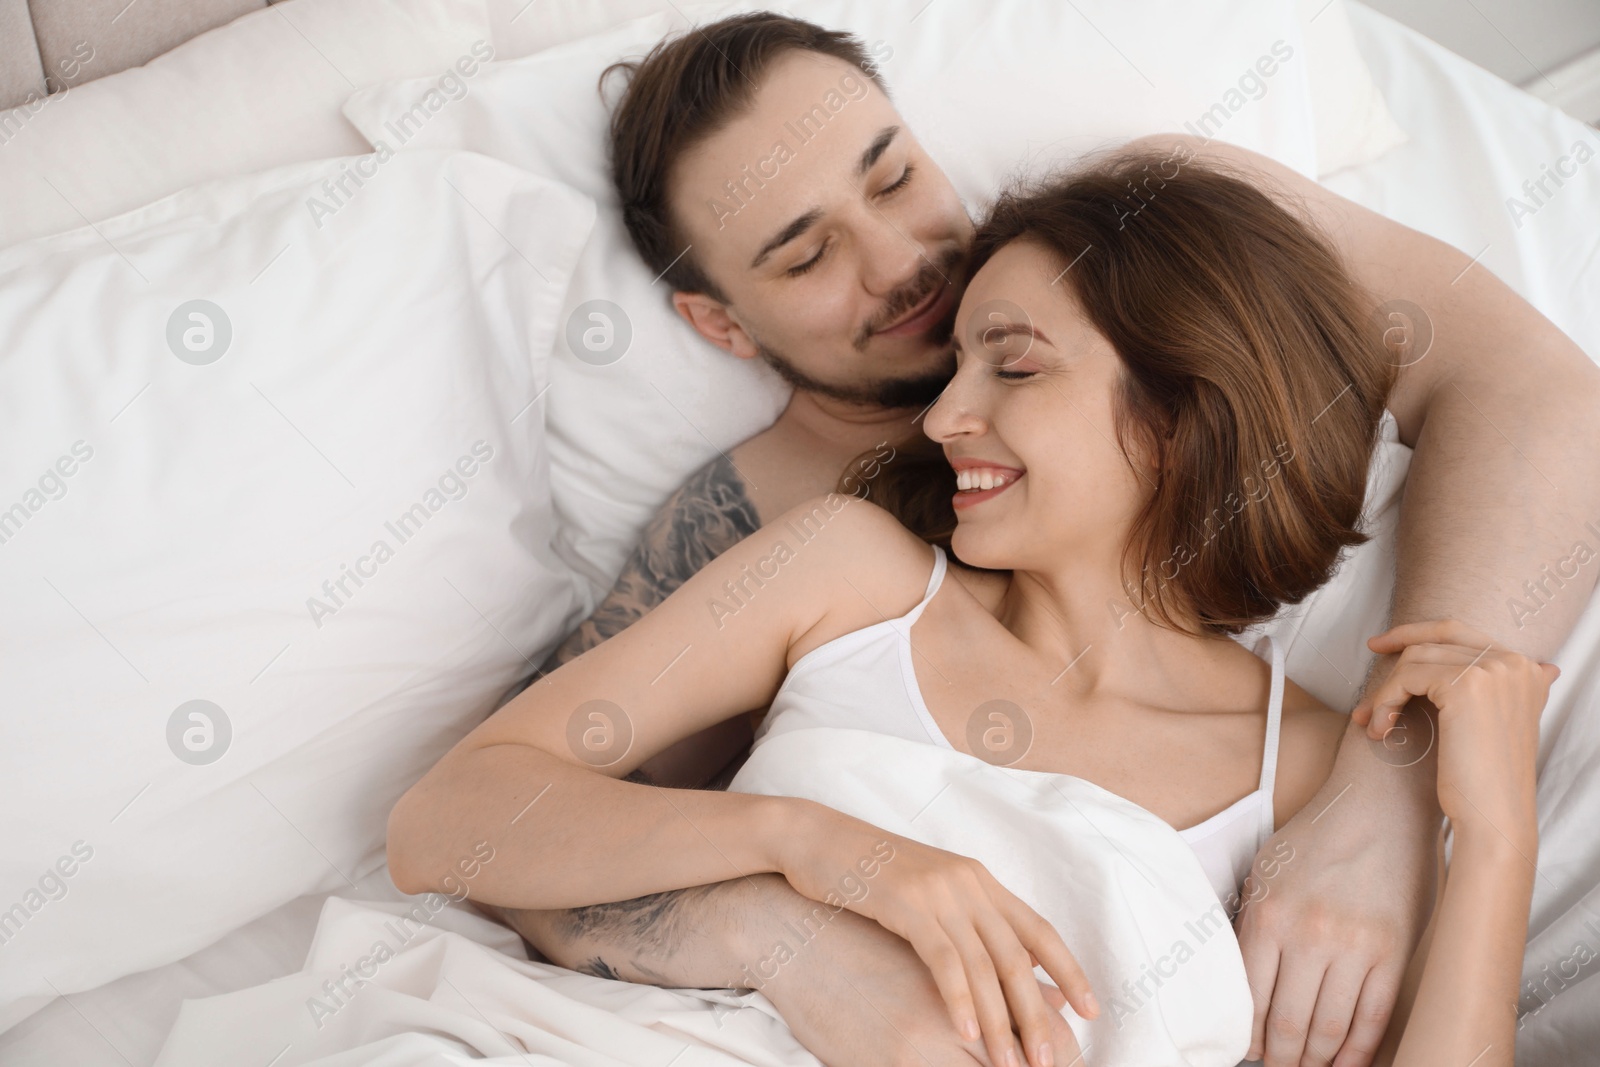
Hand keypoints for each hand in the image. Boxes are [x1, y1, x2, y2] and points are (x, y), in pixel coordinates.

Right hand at [776, 808, 1096, 1066]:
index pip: (1039, 931)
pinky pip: (943, 958)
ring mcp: (939, 891)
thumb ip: (966, 923)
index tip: (1094, 1011)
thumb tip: (1005, 968)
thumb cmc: (867, 875)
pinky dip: (959, 997)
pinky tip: (967, 1030)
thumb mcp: (928, 894)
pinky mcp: (906, 902)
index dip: (1070, 971)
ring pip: (985, 965)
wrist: (814, 839)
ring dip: (1001, 1020)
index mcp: (980, 881)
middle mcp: (969, 883)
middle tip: (1050, 1060)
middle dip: (1038, 1013)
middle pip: (1018, 956)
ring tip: (1010, 1063)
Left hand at [1234, 715, 1435, 1064]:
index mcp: (1268, 915)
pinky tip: (1346, 1061)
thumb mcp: (1267, 871)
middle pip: (1288, 1023)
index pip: (1249, 997)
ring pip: (1329, 1030)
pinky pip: (1372, 1017)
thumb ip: (1254, 924)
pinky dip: (1357, 1050)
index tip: (1248, 1051)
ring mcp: (1354, 946)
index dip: (1248, 1036)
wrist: (1381, 804)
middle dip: (1280, 1057)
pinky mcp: (1393, 953)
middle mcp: (1308, 935)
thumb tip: (1244, 985)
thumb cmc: (1318, 837)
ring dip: (1316, 1060)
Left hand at [1356, 619, 1555, 841]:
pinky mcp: (1465, 685)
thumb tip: (1540, 667)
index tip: (1385, 643)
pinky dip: (1385, 700)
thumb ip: (1501, 689)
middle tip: (1370, 653)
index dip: (1418, 632)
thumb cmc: (1484, 777)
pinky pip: (1406, 677)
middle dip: (1398, 650)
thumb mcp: (1496, 722)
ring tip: (1375, 723)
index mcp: (1527, 668)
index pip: (1461, 631)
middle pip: (1437, 637)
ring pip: (1416, 659)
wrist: (1493, 816)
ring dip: (1387, 690)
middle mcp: (1515, 662)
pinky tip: (1381, 729)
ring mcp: (1492, 671)